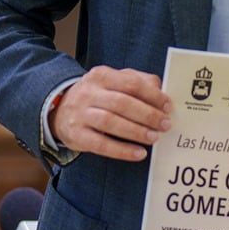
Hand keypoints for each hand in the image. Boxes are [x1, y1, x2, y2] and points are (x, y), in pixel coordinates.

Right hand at [52, 66, 170, 160]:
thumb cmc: (98, 95)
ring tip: (154, 138)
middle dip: (147, 115)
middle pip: (122, 103)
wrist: (60, 109)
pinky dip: (122, 150)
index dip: (152, 96)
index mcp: (101, 76)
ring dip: (136, 131)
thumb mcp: (114, 82)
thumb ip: (138, 82)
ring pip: (110, 122)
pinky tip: (139, 153)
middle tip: (165, 124)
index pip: (131, 83)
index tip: (168, 106)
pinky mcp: (76, 135)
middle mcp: (88, 93)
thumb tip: (162, 90)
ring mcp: (80, 114)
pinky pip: (100, 144)